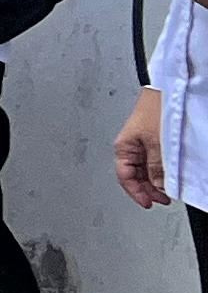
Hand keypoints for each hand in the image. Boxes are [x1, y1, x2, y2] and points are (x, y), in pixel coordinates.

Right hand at [117, 88, 173, 211]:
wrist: (167, 90)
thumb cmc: (156, 108)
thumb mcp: (156, 142)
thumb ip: (156, 166)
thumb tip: (157, 185)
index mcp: (124, 146)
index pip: (125, 177)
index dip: (137, 193)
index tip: (148, 203)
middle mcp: (131, 146)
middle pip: (135, 175)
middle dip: (147, 189)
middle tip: (161, 199)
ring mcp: (142, 143)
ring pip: (145, 170)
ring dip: (155, 181)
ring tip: (166, 190)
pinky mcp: (152, 140)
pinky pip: (153, 161)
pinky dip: (160, 171)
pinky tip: (167, 176)